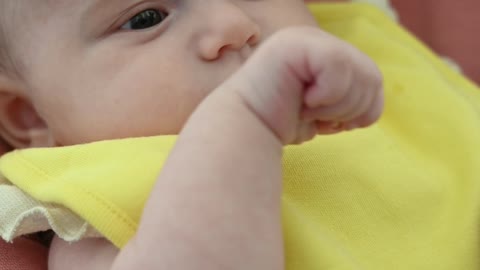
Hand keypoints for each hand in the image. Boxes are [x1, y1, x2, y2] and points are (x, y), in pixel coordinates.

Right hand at [226, 26, 383, 143]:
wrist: (244, 129)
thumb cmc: (279, 121)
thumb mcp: (325, 110)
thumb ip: (348, 97)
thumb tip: (372, 109)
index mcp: (324, 52)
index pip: (372, 79)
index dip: (360, 109)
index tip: (328, 121)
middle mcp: (317, 39)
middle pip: (372, 77)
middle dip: (349, 110)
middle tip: (315, 114)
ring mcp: (306, 38)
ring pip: (361, 75)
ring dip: (337, 106)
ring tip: (307, 108)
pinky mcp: (297, 44)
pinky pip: (339, 69)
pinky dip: (328, 96)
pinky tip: (304, 100)